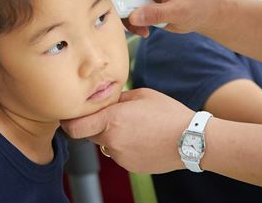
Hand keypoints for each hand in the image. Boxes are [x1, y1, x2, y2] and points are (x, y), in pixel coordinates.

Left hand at [61, 88, 193, 172]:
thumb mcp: (141, 95)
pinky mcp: (130, 167)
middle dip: (97, 125)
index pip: (74, 127)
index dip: (70, 122)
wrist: (191, 140)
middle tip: (114, 116)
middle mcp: (111, 141)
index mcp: (112, 119)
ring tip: (138, 128)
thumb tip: (105, 101)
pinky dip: (126, 146)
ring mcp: (120, 157)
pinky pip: (120, 154)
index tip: (71, 117)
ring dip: (114, 136)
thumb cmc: (168, 113)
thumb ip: (118, 99)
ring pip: (106, 145)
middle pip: (90, 135)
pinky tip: (144, 139)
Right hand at [103, 0, 213, 36]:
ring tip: (135, 29)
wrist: (204, 15)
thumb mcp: (179, 11)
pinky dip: (130, 20)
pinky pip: (126, 7)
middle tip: (108, 9)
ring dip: (123, 12)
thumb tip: (133, 17)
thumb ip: (156, 13)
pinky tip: (142, 30)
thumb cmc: (197, 7)